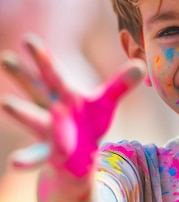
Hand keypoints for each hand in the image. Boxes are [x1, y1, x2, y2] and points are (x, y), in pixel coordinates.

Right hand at [1, 34, 145, 175]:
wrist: (79, 157)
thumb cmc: (87, 123)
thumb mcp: (104, 103)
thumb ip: (120, 85)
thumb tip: (141, 65)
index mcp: (64, 94)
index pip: (53, 73)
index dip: (42, 57)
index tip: (28, 39)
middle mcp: (50, 109)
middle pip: (36, 89)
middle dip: (22, 75)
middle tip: (5, 59)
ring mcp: (47, 131)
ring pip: (32, 119)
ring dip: (20, 111)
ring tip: (5, 103)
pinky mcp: (50, 153)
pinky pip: (36, 156)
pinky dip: (26, 159)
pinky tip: (14, 163)